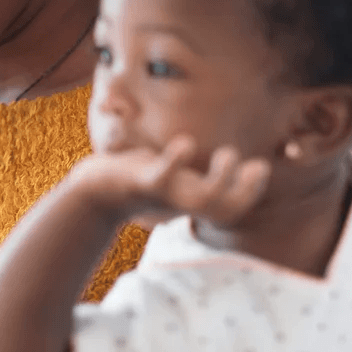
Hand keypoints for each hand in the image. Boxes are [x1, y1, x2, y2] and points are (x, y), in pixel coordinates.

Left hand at [71, 135, 270, 227]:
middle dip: (247, 191)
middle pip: (224, 210)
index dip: (251, 191)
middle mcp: (180, 202)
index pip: (230, 207)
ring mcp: (162, 194)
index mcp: (190, 199)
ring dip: (221, 180)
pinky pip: (161, 177)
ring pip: (200, 201)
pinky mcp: (140, 181)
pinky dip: (174, 162)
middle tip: (257, 165)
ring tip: (230, 153)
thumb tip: (199, 140)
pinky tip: (186, 144)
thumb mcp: (163, 174)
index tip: (259, 166)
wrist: (92, 190)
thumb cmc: (131, 179)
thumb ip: (181, 166)